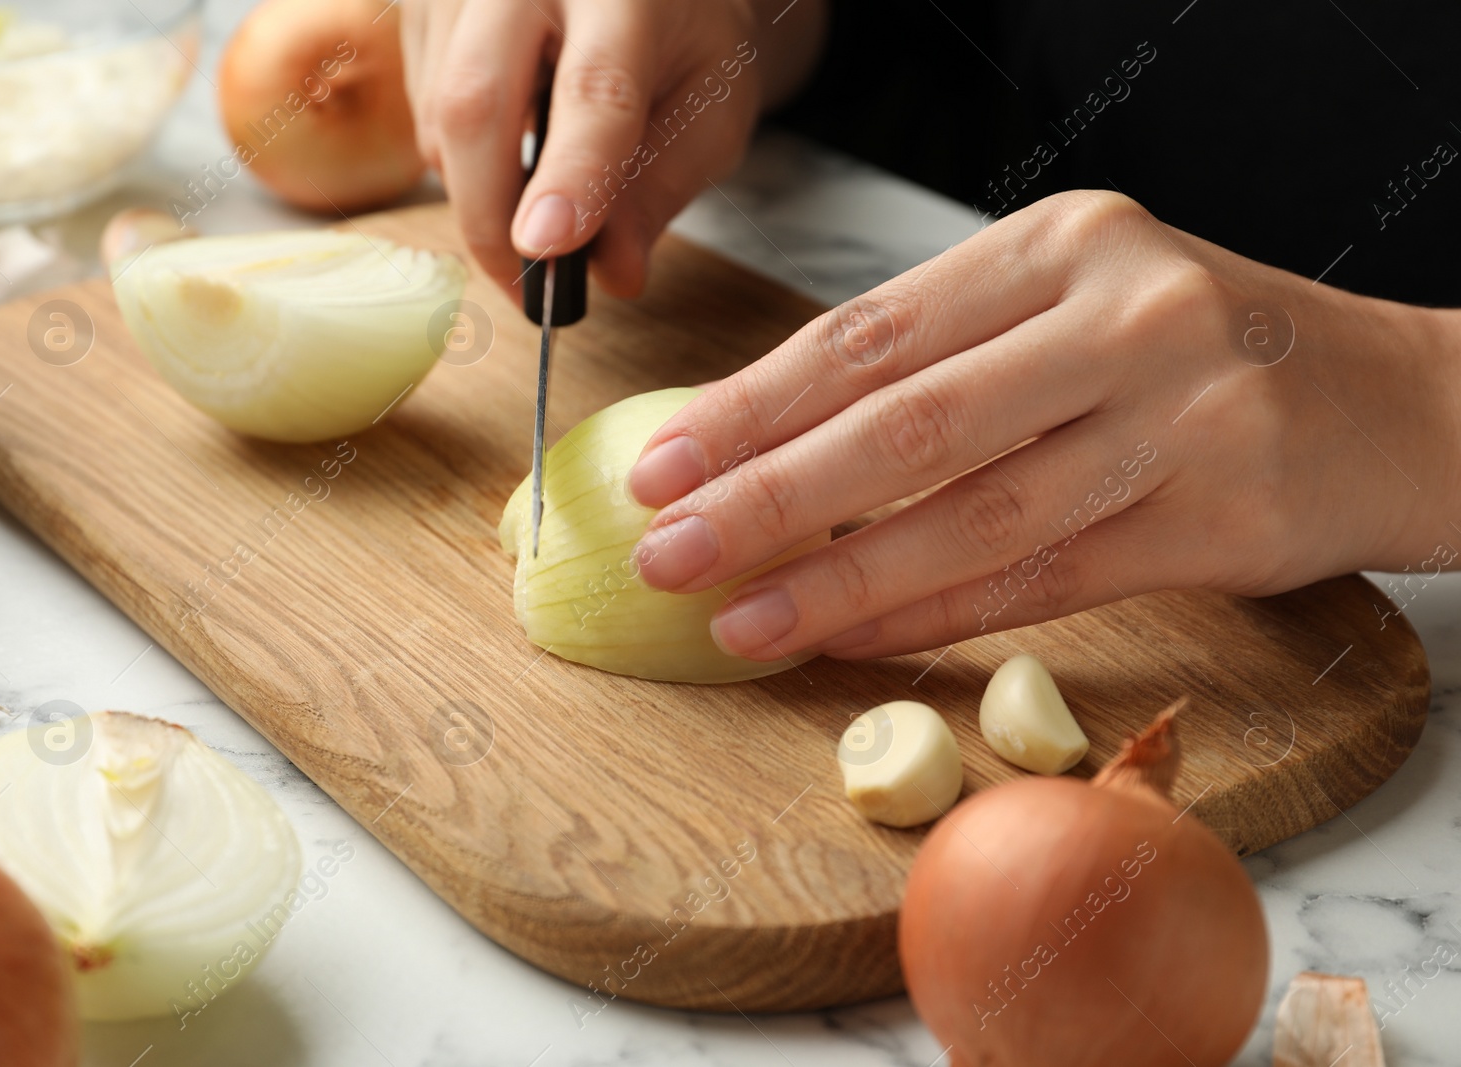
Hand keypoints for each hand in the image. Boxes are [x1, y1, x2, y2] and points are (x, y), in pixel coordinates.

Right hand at [399, 0, 823, 296]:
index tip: (545, 251)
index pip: (593, 90)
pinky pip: (421, 113)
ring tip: (538, 206)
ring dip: (480, 194)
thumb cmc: (681, 38)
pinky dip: (461, 160)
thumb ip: (665, 186)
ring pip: (438, 119)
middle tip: (528, 287)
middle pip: (476, 103)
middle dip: (491, 218)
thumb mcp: (710, 110)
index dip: (570, 177)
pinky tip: (511, 147)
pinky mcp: (419, 6)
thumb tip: (614, 273)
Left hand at [625, 190, 1460, 661]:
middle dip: (769, 494)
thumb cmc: (1200, 355)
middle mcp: (1119, 314)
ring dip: (838, 580)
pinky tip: (853, 640)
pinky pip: (1044, 578)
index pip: (871, 334)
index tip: (664, 461)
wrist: (1392, 402)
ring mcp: (1176, 415)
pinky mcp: (1216, 515)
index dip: (754, 405)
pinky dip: (936, 613)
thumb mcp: (1075, 309)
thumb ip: (946, 362)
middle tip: (667, 547)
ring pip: (970, 513)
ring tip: (738, 619)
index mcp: (1060, 245)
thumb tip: (774, 445)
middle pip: (905, 421)